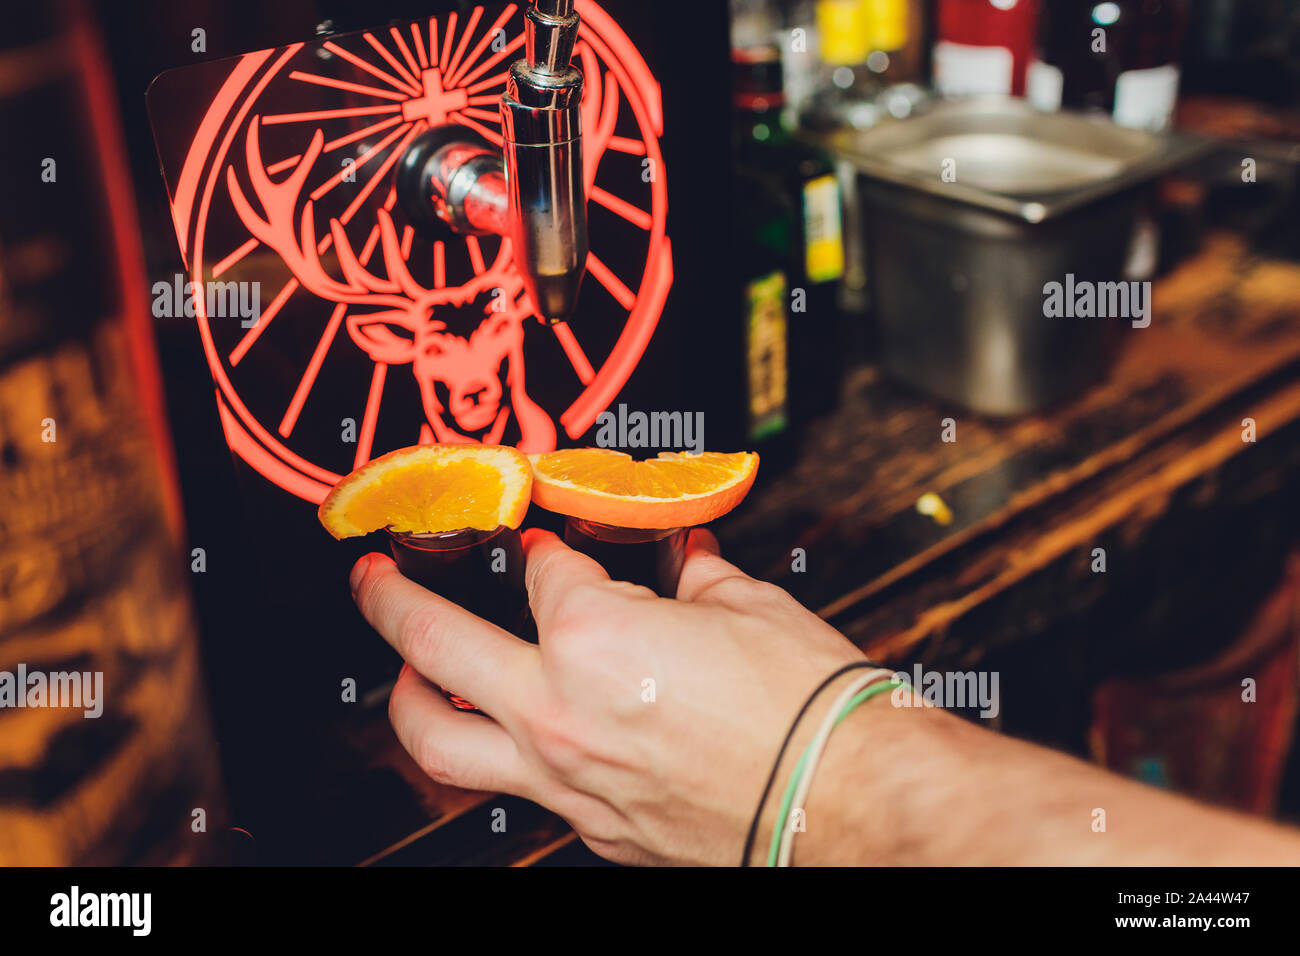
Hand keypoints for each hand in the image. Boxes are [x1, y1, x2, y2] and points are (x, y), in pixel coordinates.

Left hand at [349, 528, 864, 864]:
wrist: (850, 797)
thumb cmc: (806, 705)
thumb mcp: (748, 608)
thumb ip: (694, 577)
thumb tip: (684, 558)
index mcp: (591, 635)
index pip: (542, 571)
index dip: (547, 547)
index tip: (549, 543)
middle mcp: (558, 708)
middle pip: (434, 644)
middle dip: (392, 601)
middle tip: (373, 580)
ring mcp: (565, 777)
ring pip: (440, 744)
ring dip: (407, 702)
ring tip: (401, 677)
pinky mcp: (591, 826)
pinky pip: (517, 790)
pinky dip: (503, 756)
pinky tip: (518, 739)